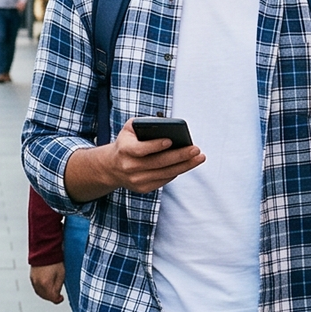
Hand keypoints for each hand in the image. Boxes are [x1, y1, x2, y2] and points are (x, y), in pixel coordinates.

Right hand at [30, 262, 65, 304]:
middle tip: (57, 296)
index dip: (58, 300)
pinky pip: (36, 288)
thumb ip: (58, 287)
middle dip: (52, 298)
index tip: (61, 298)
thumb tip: (57, 294)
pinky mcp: (31, 277)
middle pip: (45, 297)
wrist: (45, 251)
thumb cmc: (55, 262)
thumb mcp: (61, 276)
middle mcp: (38, 283)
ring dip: (46, 295)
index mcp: (46, 284)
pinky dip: (41, 290)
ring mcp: (34, 280)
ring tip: (52, 292)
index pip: (52, 298)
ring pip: (39, 293)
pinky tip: (46, 287)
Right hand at [72, 121, 204, 198]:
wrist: (112, 166)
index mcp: (124, 149)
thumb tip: (167, 125)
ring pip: (165, 173)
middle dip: (180, 156)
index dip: (155, 145)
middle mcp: (129, 166)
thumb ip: (144, 123)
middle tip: (196, 149)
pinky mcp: (143, 188)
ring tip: (199, 158)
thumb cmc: (127, 143)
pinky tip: (187, 165)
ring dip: (185, 166)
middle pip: (158, 162)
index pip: (140, 149)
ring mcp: (136, 179)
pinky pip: (164, 180)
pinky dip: (176, 172)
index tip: (170, 140)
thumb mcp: (129, 129)